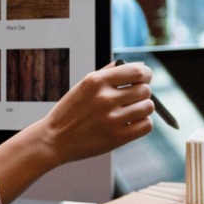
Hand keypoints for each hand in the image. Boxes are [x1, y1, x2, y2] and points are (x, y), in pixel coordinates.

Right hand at [40, 61, 154, 163]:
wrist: (54, 139)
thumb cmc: (70, 112)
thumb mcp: (84, 84)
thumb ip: (110, 72)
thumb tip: (139, 65)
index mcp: (96, 81)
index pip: (137, 72)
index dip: (146, 74)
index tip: (145, 78)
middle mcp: (105, 99)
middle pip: (145, 90)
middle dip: (142, 92)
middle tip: (132, 98)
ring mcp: (112, 119)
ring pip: (148, 107)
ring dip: (143, 108)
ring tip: (131, 111)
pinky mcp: (117, 137)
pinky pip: (146, 125)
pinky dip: (142, 123)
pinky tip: (131, 122)